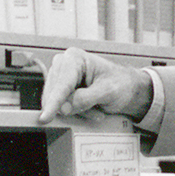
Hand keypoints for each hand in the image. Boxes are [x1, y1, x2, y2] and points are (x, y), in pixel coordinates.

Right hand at [36, 47, 153, 123]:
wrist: (128, 88)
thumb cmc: (121, 84)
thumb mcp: (107, 92)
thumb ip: (84, 99)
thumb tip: (63, 108)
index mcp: (76, 58)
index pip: (61, 84)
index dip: (54, 103)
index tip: (46, 117)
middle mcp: (64, 64)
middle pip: (54, 94)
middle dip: (73, 107)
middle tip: (95, 110)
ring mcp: (61, 76)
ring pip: (56, 102)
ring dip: (76, 110)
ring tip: (96, 108)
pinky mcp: (61, 88)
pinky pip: (60, 106)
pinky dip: (75, 111)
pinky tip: (91, 108)